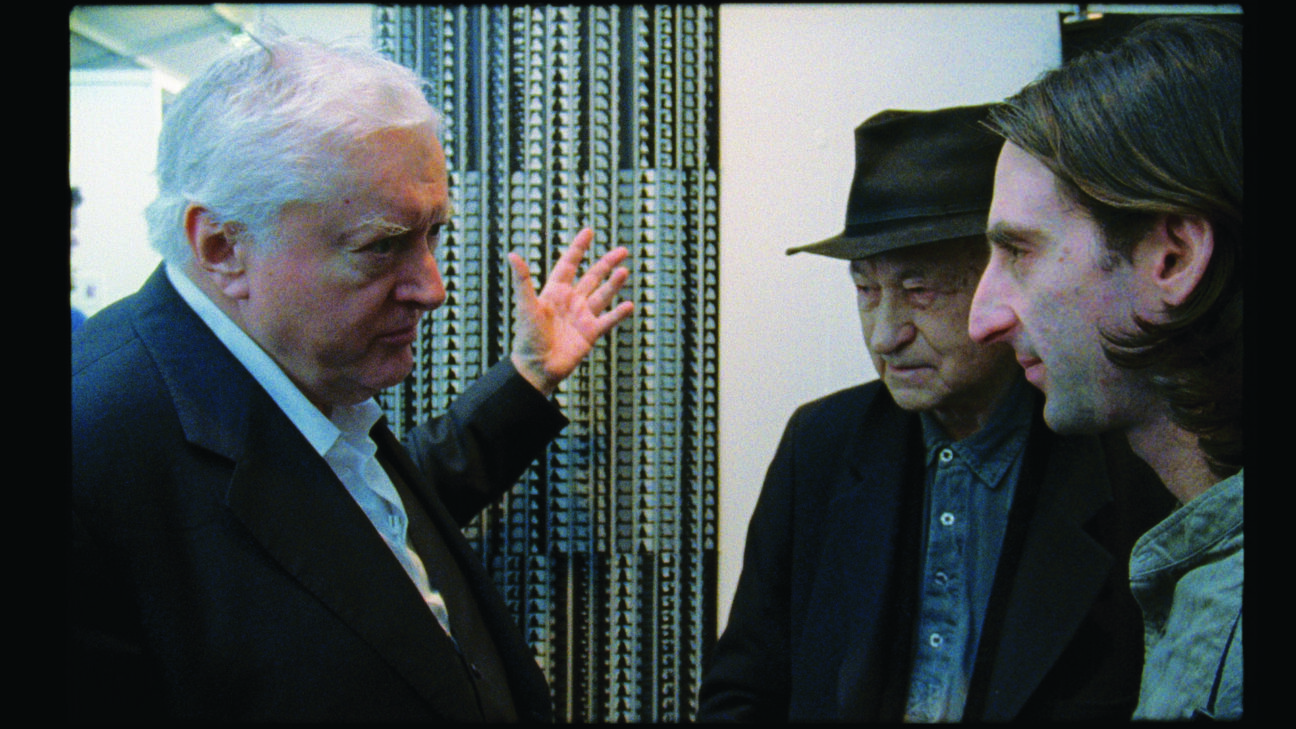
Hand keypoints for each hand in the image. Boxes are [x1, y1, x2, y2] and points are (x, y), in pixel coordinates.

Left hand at [509, 228, 634, 395]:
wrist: (537, 368)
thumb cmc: (528, 338)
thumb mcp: (526, 306)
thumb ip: (522, 280)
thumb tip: (512, 255)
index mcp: (555, 292)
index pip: (569, 264)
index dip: (578, 248)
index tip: (588, 232)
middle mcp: (571, 301)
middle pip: (592, 277)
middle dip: (606, 263)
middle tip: (622, 250)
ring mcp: (582, 317)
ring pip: (602, 295)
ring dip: (614, 284)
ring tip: (625, 270)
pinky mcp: (591, 334)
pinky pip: (608, 321)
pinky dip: (618, 313)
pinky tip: (629, 304)